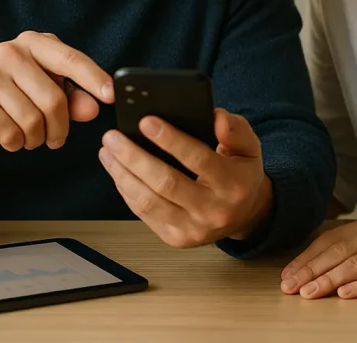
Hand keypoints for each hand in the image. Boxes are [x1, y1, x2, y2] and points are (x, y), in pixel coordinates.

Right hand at [0, 32, 114, 169]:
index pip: (70, 59)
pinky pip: (10, 133)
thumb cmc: (17, 99)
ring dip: (35, 138)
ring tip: (28, 135)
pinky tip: (8, 136)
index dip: (93, 78)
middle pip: (54, 99)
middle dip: (59, 128)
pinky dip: (15, 143)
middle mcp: (9, 52)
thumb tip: (93, 108)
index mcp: (33, 43)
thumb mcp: (49, 94)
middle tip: (55, 138)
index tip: (111, 96)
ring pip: (32, 120)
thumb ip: (74, 100)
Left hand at [98, 108, 272, 247]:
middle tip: (113, 137)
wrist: (245, 214)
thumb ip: (235, 129)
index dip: (169, 139)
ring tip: (107, 152)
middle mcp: (212, 210)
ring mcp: (192, 229)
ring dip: (122, 175)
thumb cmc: (241, 174)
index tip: (146, 121)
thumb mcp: (249, 147)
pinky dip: (126, 190)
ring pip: (148, 201)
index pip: (197, 159)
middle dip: (134, 157)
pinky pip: (144, 213)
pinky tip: (117, 171)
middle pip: (165, 183)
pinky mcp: (176, 238)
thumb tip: (216, 117)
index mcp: (232, 184)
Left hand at [280, 221, 356, 298]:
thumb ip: (328, 254)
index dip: (304, 259)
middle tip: (290, 286)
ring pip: (353, 265)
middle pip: (336, 253)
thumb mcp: (356, 240)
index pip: (325, 243)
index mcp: (353, 231)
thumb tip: (292, 273)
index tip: (286, 276)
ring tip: (308, 292)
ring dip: (329, 279)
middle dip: (310, 271)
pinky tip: (343, 293)